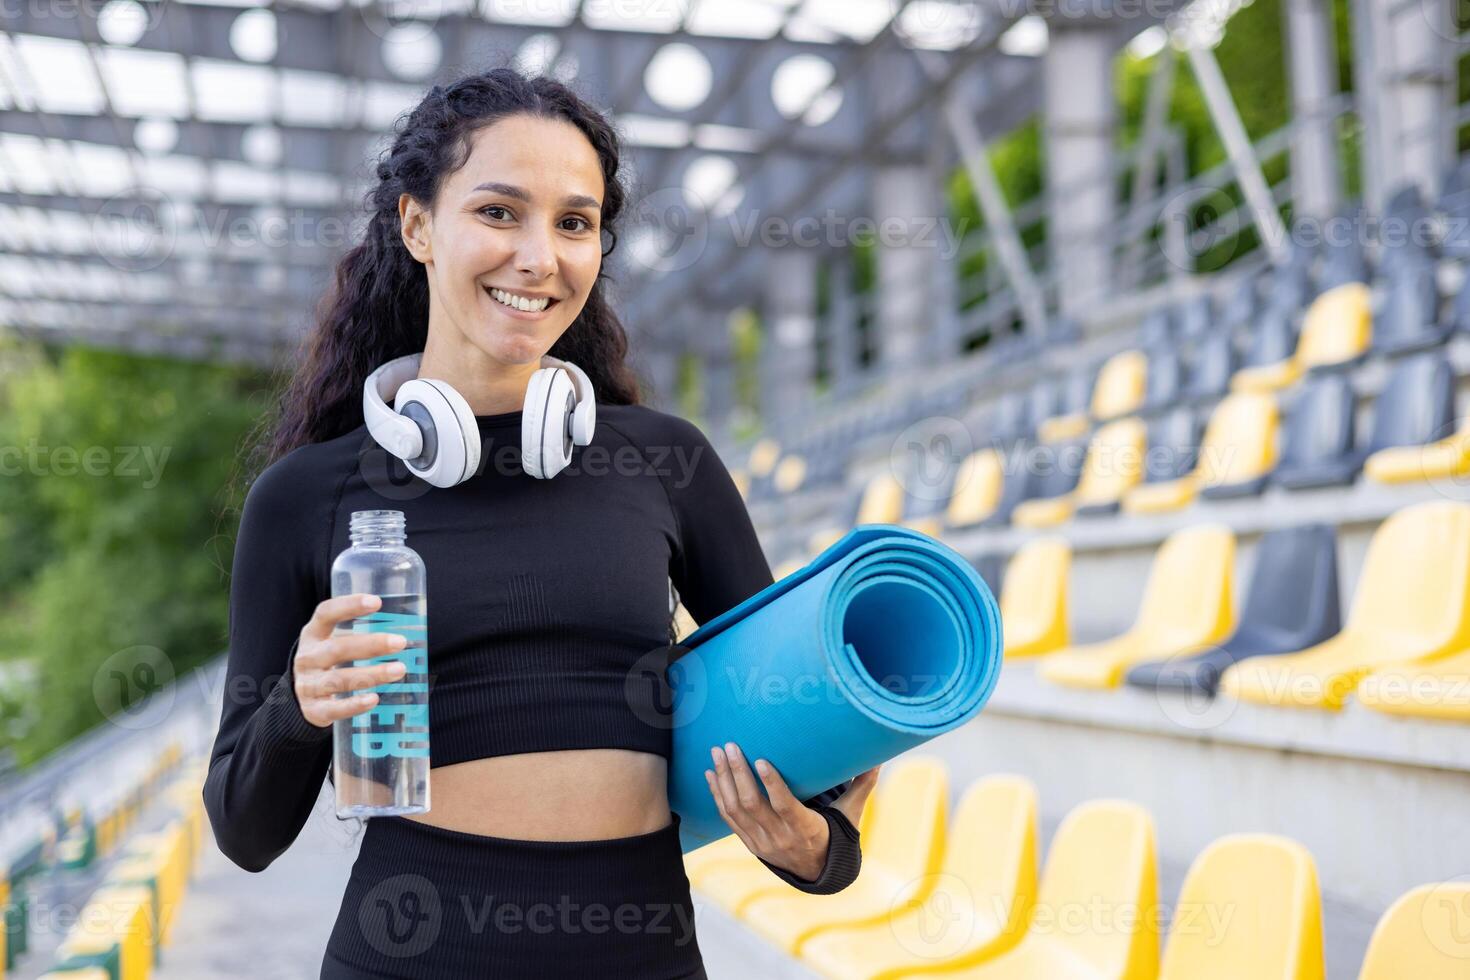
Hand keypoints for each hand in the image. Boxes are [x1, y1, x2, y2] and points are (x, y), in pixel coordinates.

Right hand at [293, 593, 408, 728]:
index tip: (377, 601)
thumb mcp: (334, 641)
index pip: (326, 614)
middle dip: (370, 645)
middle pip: (337, 649)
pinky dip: (354, 705)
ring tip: (399, 670)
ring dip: (372, 674)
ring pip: (339, 679)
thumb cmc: (329, 661)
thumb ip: (360, 633)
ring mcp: (308, 685)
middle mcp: (307, 658)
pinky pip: (334, 708)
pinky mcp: (313, 710)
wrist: (299, 698)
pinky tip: (374, 699)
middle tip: (400, 642)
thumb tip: (412, 625)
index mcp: (313, 634)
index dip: (348, 606)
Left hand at [704, 744, 879, 881]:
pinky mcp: (749, 842)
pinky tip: (710, 774)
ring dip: (724, 780)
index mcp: (806, 829)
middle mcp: (780, 837)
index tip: (761, 760)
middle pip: (753, 805)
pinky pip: (728, 818)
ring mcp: (761, 842)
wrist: (816, 872)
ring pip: (737, 810)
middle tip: (729, 746)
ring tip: (716, 753)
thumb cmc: (835, 836)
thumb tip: (879, 759)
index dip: (772, 784)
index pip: (785, 806)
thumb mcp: (851, 816)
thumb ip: (862, 787)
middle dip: (738, 774)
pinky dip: (717, 795)